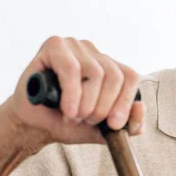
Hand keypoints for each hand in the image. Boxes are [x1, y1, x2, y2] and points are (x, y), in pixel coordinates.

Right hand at [9, 36, 144, 146]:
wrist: (35, 126)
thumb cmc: (68, 123)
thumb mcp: (103, 130)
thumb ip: (128, 125)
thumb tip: (140, 108)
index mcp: (110, 67)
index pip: (130, 76)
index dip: (125, 101)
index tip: (113, 125)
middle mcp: (94, 53)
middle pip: (114, 75)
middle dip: (102, 106)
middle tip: (87, 121)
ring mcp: (75, 46)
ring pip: (95, 73)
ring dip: (85, 103)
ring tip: (73, 116)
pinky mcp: (54, 45)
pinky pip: (71, 69)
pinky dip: (71, 94)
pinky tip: (67, 111)